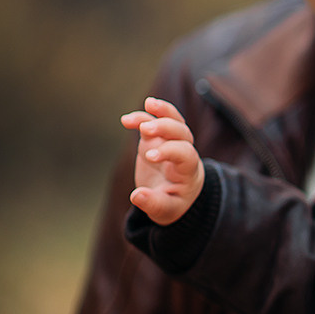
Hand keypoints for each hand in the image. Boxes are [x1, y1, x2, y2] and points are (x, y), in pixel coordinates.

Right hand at [119, 96, 204, 225]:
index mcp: (188, 170)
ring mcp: (170, 142)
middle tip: (146, 129)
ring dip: (162, 110)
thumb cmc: (173, 202)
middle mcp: (183, 151)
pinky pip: (154, 121)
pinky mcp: (157, 139)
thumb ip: (153, 204)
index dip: (169, 151)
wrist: (177, 193)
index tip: (150, 157)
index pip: (185, 154)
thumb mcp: (166, 210)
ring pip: (174, 120)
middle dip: (166, 127)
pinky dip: (143, 117)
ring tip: (148, 103)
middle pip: (183, 132)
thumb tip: (135, 196)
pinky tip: (126, 120)